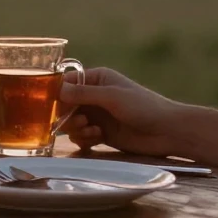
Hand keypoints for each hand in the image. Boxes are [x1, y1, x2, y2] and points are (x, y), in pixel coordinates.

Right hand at [59, 67, 182, 156]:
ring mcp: (97, 115)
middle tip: (78, 122)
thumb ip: (83, 93)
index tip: (50, 106)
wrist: (167, 131)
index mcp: (97, 79)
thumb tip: (56, 91)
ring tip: (92, 131)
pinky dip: (84, 138)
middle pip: (65, 105)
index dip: (56, 94)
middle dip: (66, 115)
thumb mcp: (111, 96)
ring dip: (76, 128)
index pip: (66, 83)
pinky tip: (98, 137)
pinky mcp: (101, 133)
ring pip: (71, 122)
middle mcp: (94, 96)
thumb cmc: (143, 106)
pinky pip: (81, 136)